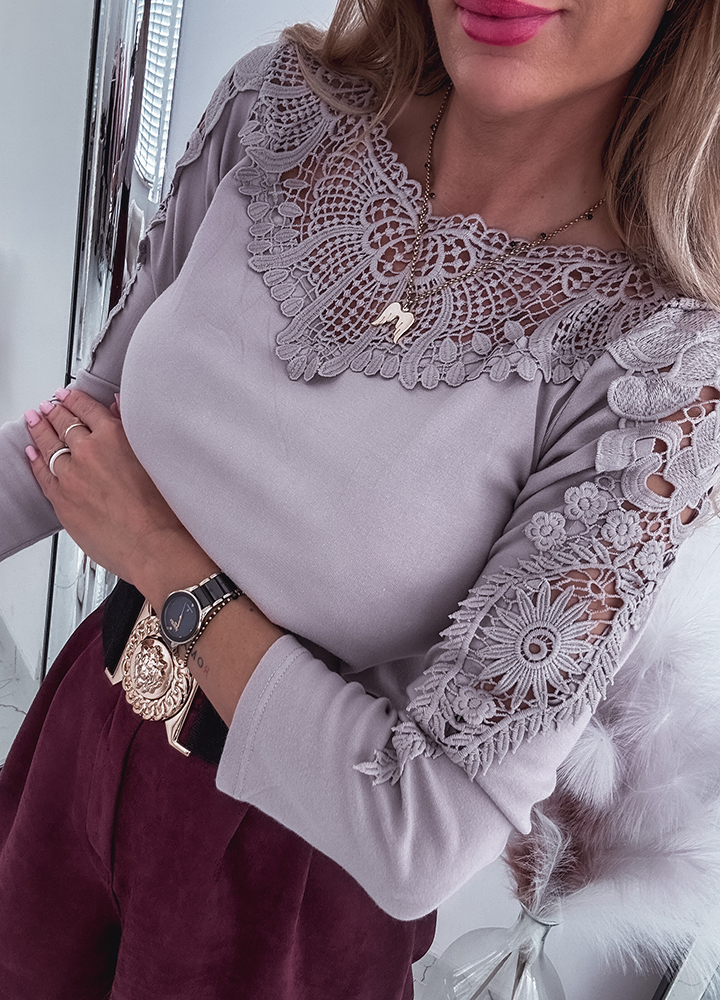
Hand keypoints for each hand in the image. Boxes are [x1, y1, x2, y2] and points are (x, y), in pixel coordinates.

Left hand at [24, 387, 212, 592]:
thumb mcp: (153, 458)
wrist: (153, 546)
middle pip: (64, 425)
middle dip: (54, 412)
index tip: (67, 395)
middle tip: (48, 407)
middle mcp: (88, 452)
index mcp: (114, 437)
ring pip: (49, 447)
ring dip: (40, 431)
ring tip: (35, 421)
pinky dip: (35, 461)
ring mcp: (71, 477)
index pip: (87, 409)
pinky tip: (32, 453)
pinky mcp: (61, 500)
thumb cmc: (164, 509)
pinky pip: (41, 475)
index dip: (74, 399)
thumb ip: (131, 428)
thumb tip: (118, 406)